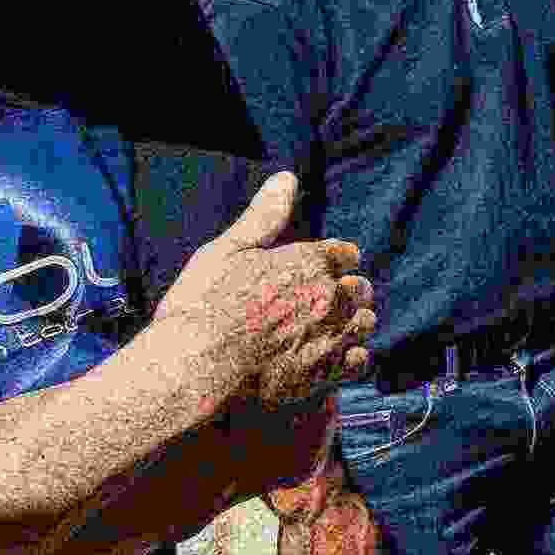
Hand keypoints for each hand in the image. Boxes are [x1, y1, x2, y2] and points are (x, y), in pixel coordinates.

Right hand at [136, 171, 374, 467]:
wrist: (190, 370)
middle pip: (357, 289)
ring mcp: (331, 337)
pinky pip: (358, 361)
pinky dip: (351, 358)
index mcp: (312, 262)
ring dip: (352, 323)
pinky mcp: (325, 375)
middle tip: (322, 302)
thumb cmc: (201, 307)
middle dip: (345, 292)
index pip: (345, 254)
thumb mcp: (227, 251)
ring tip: (330, 329)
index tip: (318, 270)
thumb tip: (287, 178)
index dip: (332, 261)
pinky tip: (333, 359)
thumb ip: (264, 217)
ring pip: (363, 323)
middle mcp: (330, 297)